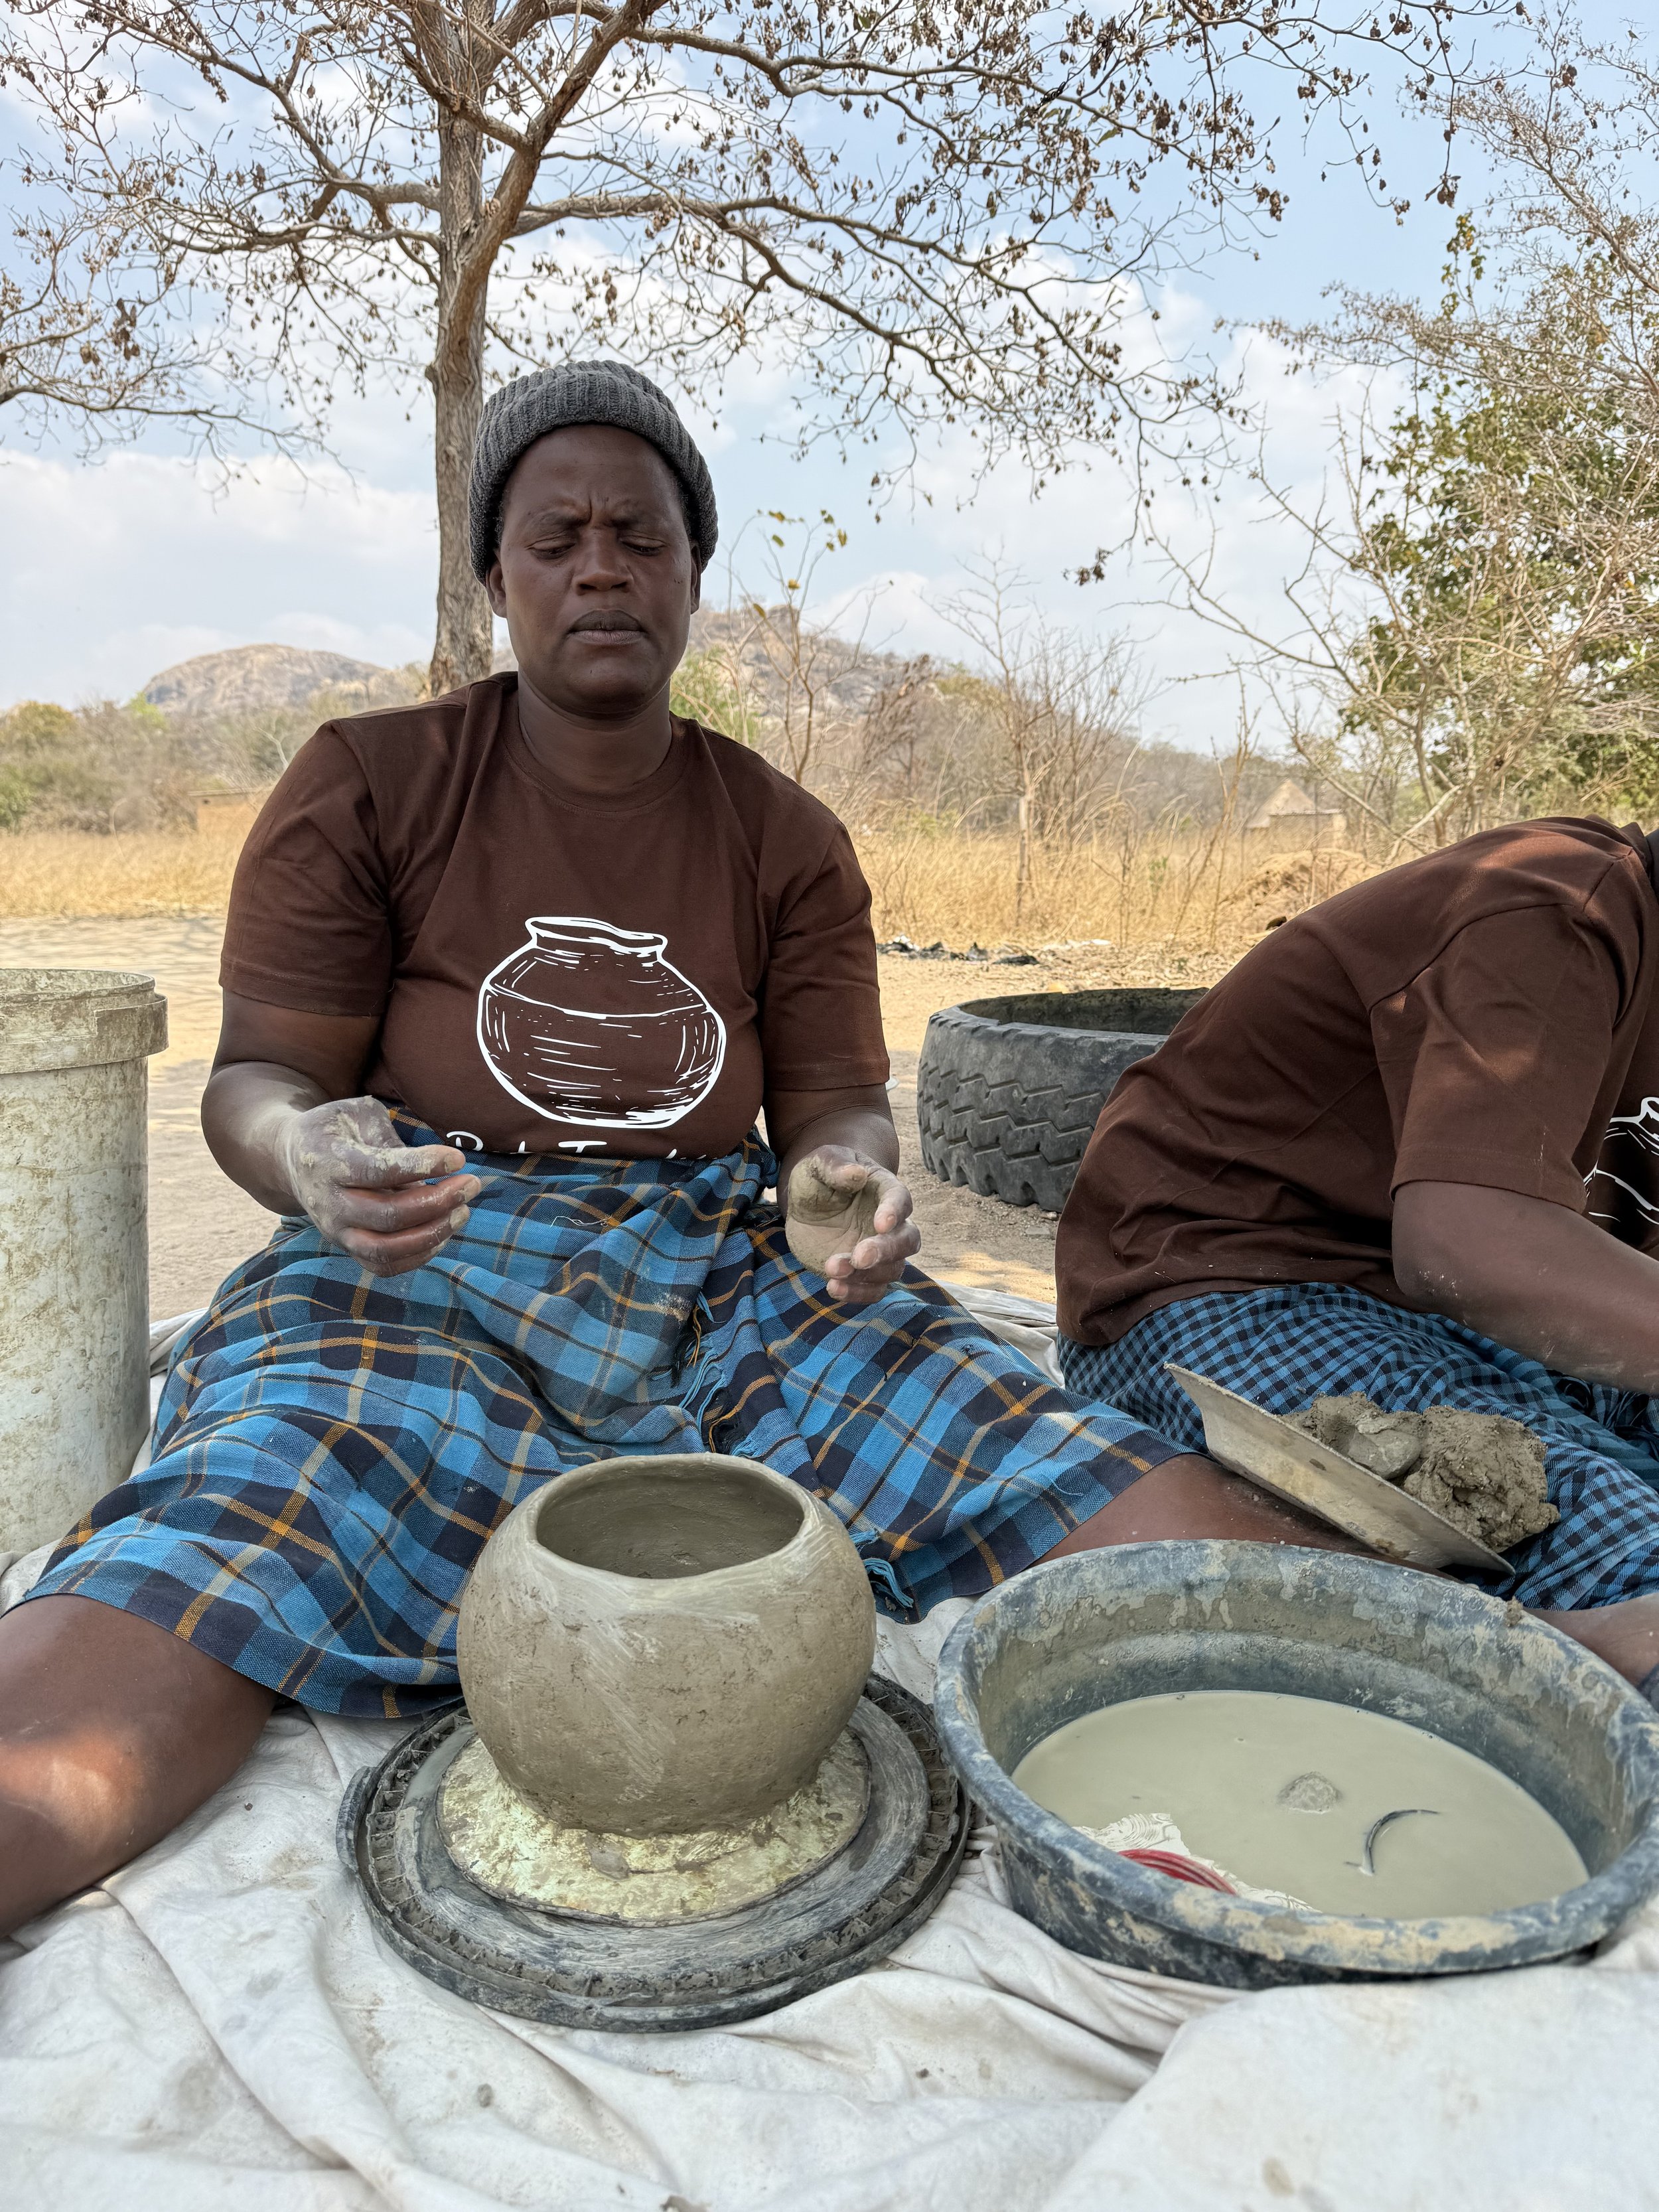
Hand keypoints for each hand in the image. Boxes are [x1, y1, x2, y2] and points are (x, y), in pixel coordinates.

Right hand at [275, 1096, 481, 1277]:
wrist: (289, 1158)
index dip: (423, 1166)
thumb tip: (434, 1166)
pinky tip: (444, 1231)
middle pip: (388, 1215)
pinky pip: (384, 1266)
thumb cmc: (334, 1129)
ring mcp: (337, 1231)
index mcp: (329, 1161)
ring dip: (432, 1234)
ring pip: (385, 1250)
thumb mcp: (357, 1113)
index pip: (379, 1171)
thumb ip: (390, 1136)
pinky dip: (419, 1255)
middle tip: (471, 1183)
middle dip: (438, 1202)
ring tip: (463, 1211)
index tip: (458, 1158)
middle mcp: (329, 1202)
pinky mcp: (347, 1247)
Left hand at [784, 1147, 919, 1304]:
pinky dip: (858, 1294)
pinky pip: (874, 1290)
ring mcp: (880, 1250)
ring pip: (892, 1269)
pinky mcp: (866, 1273)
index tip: (882, 1224)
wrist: (806, 1207)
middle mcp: (890, 1223)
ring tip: (831, 1268)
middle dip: (887, 1251)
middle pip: (907, 1240)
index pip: (901, 1199)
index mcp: (884, 1189)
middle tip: (860, 1257)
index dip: (895, 1212)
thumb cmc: (817, 1179)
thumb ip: (835, 1166)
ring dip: (865, 1275)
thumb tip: (856, 1173)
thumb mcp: (817, 1165)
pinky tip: (833, 1287)